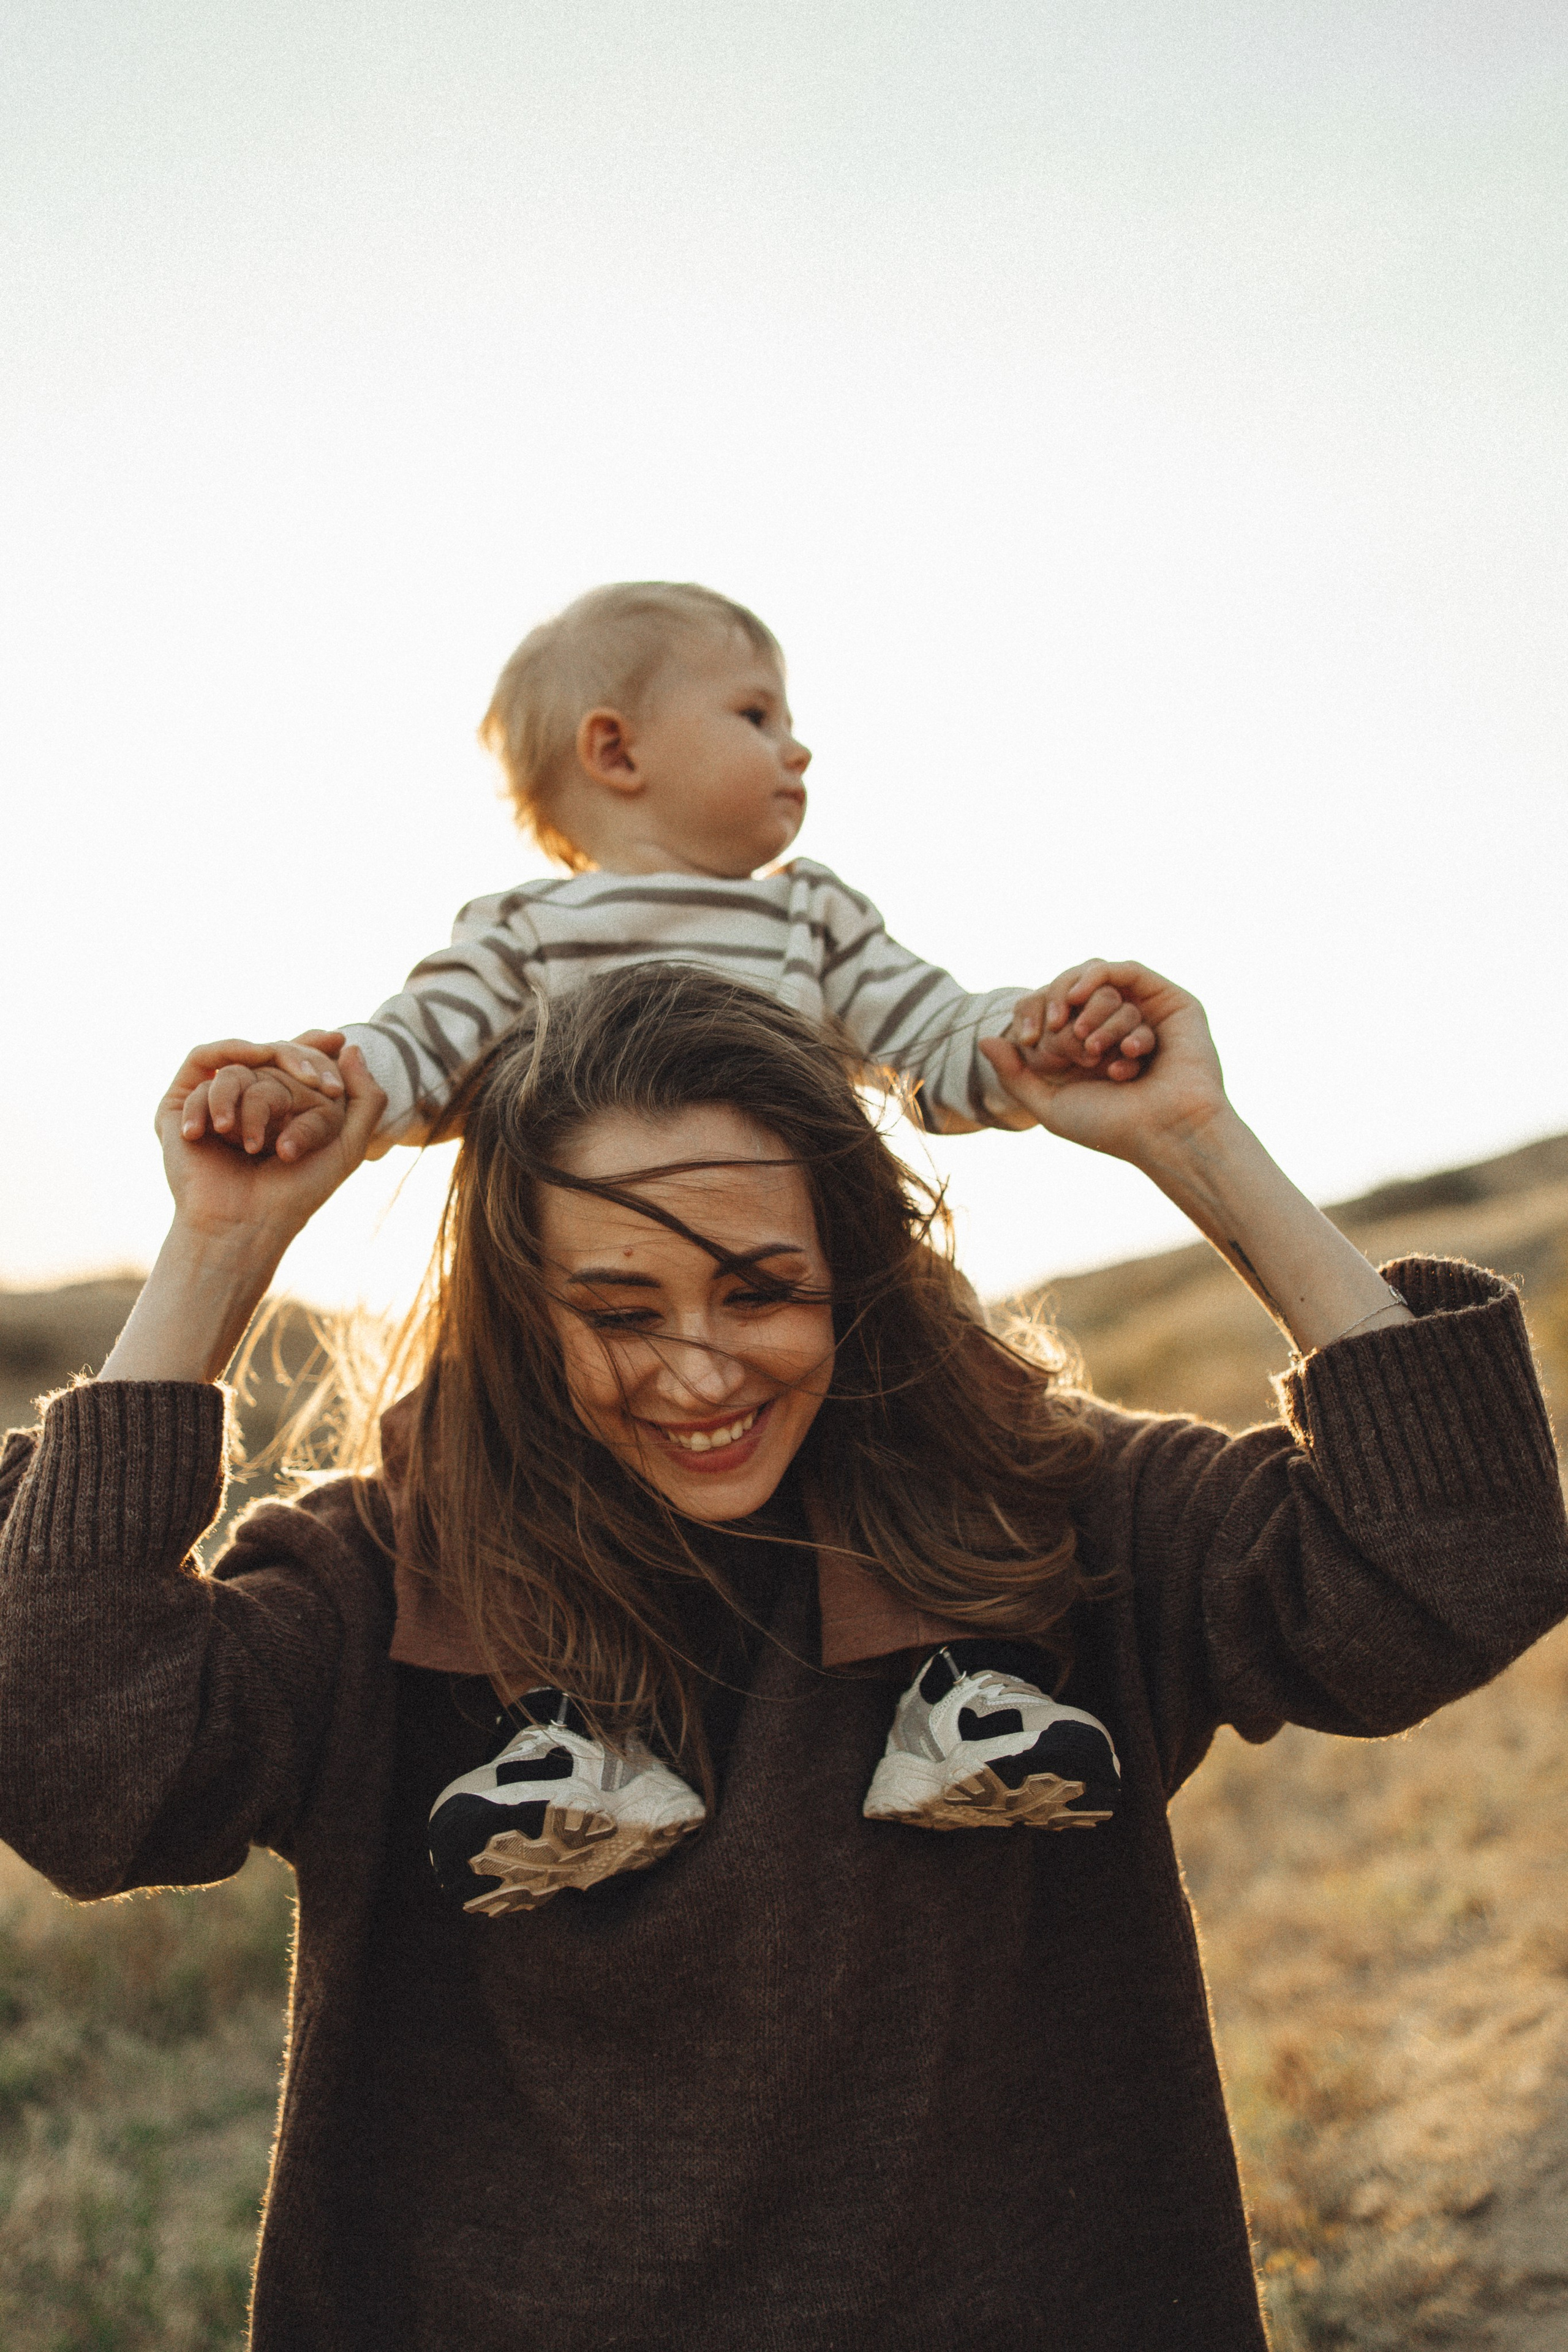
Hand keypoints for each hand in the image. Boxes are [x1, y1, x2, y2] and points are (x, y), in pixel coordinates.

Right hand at [99, 1044, 386, 1384]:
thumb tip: (352, 1047)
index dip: (312, 1044)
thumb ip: (365, 1099)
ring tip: (254, 1145)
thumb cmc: (295, 1194)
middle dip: (295, 1060)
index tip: (338, 1039)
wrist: (244, 1226)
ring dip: (252, 1098)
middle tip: (317, 1084)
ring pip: (235, 1064)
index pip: (293, 1059)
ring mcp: (210, 1103)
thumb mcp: (347, 1147)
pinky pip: (197, 1067)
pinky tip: (219, 1129)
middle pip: (269, 1052)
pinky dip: (212, 1092)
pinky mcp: (176, 1108)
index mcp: (279, 1106)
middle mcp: (244, 1100)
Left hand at [979, 963, 1225, 1166]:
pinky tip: (1101, 1028)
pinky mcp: (1174, 1002)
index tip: (1029, 1038)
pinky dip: (1106, 982)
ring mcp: (1149, 1013)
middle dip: (1062, 1008)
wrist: (1164, 1132)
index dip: (1038, 1013)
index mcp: (1093, 1049)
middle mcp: (1121, 1028)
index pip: (1057, 1009)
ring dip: (1091, 1014)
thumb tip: (985, 1039)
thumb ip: (1016, 1076)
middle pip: (1078, 992)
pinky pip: (1130, 971)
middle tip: (1061, 1035)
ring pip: (1104, 985)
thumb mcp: (1051, 1105)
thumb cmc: (1112, 1126)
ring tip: (1093, 1050)